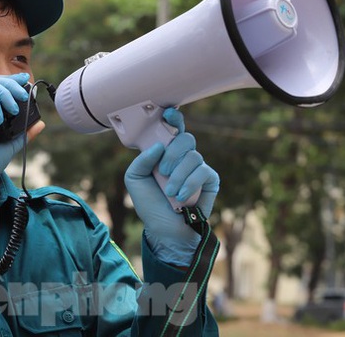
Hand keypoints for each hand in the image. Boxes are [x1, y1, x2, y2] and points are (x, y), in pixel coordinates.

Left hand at [124, 108, 219, 266]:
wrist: (164, 229)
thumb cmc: (150, 203)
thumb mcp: (135, 180)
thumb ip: (141, 161)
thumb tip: (159, 146)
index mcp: (165, 152)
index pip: (172, 129)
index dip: (173, 119)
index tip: (168, 114)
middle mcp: (182, 156)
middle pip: (185, 138)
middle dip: (173, 153)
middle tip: (162, 171)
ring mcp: (197, 167)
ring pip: (193, 156)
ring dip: (178, 175)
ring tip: (169, 192)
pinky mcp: (210, 180)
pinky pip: (203, 171)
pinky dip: (190, 183)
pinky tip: (181, 196)